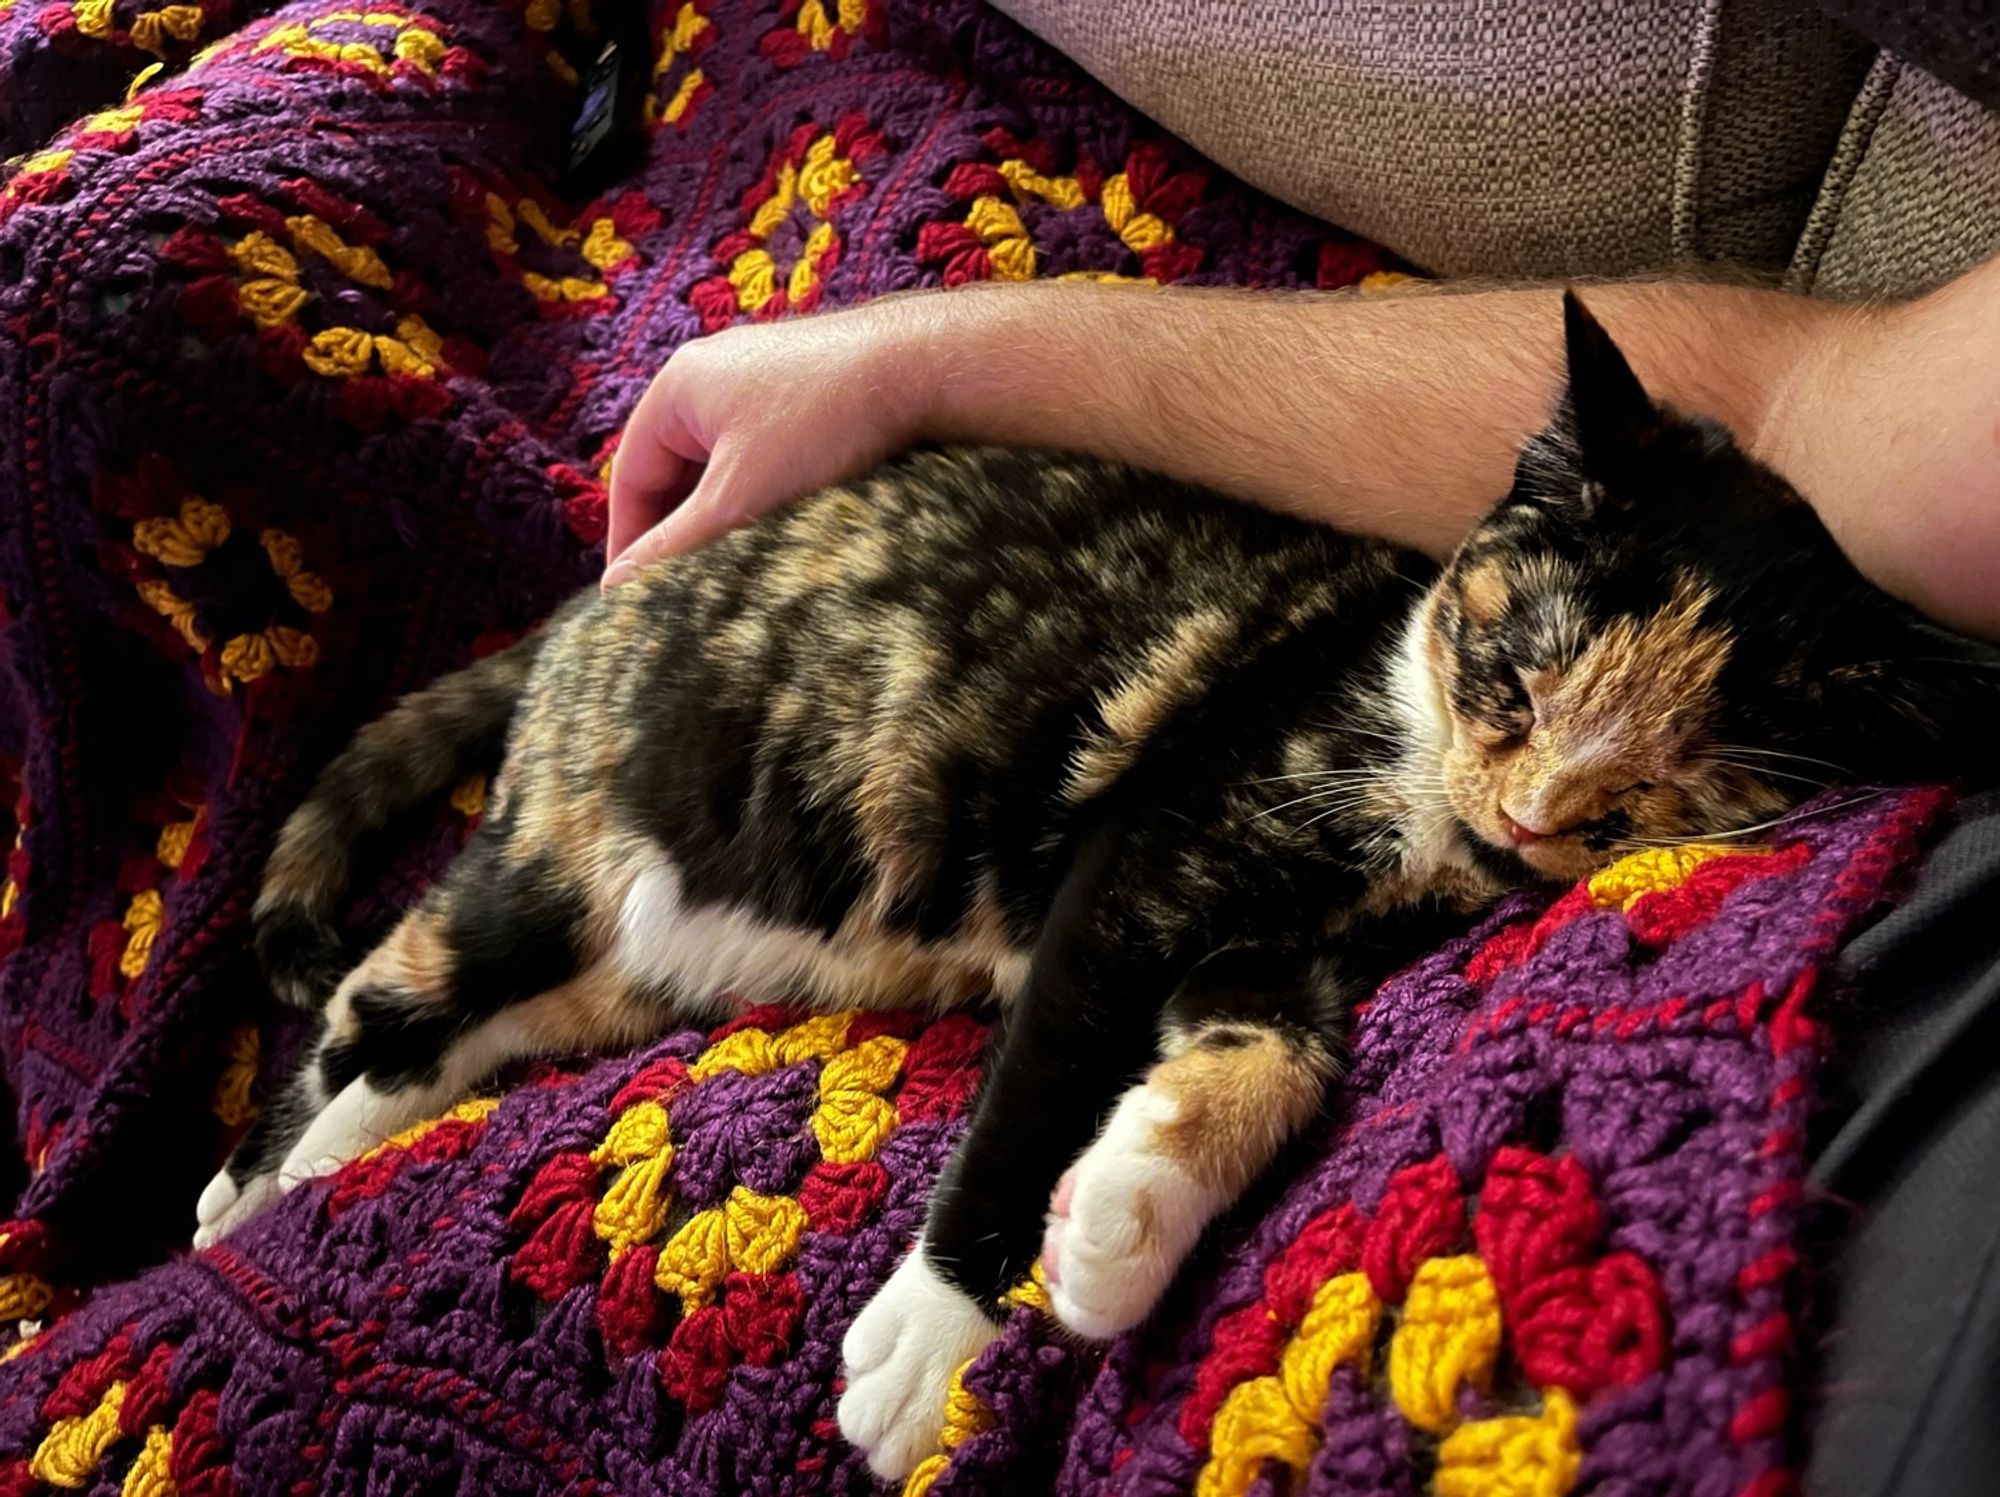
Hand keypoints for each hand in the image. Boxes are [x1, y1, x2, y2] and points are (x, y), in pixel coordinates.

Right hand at [604, 301, 938, 584]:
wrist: (925, 369)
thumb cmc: (824, 421)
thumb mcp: (738, 497)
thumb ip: (674, 545)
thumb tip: (617, 587)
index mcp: (679, 386)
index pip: (632, 475)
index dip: (630, 540)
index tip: (634, 597)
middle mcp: (714, 375)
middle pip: (676, 471)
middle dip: (680, 532)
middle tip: (684, 593)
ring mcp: (763, 381)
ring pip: (724, 468)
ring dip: (726, 519)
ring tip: (738, 572)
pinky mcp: (807, 395)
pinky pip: (765, 456)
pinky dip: (764, 498)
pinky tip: (785, 534)